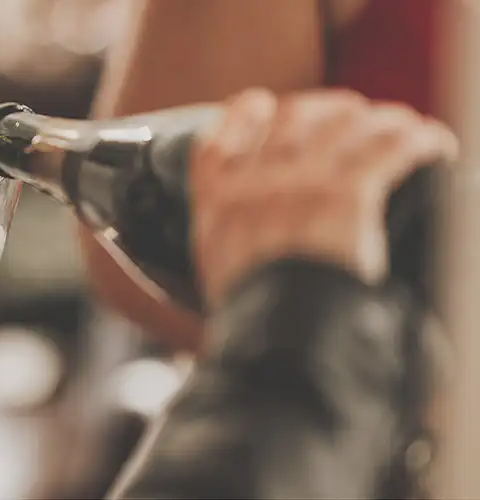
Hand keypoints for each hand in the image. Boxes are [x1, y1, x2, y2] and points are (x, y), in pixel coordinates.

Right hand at [191, 88, 456, 306]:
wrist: (277, 345)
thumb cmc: (254, 321)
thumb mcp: (220, 274)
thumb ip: (233, 238)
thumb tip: (261, 236)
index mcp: (218, 201)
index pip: (225, 132)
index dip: (249, 112)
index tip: (268, 107)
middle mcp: (257, 182)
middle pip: (297, 115)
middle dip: (332, 111)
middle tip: (356, 121)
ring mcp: (300, 183)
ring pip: (348, 121)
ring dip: (383, 120)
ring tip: (406, 130)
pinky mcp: (347, 193)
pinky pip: (393, 146)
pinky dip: (420, 139)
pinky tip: (435, 145)